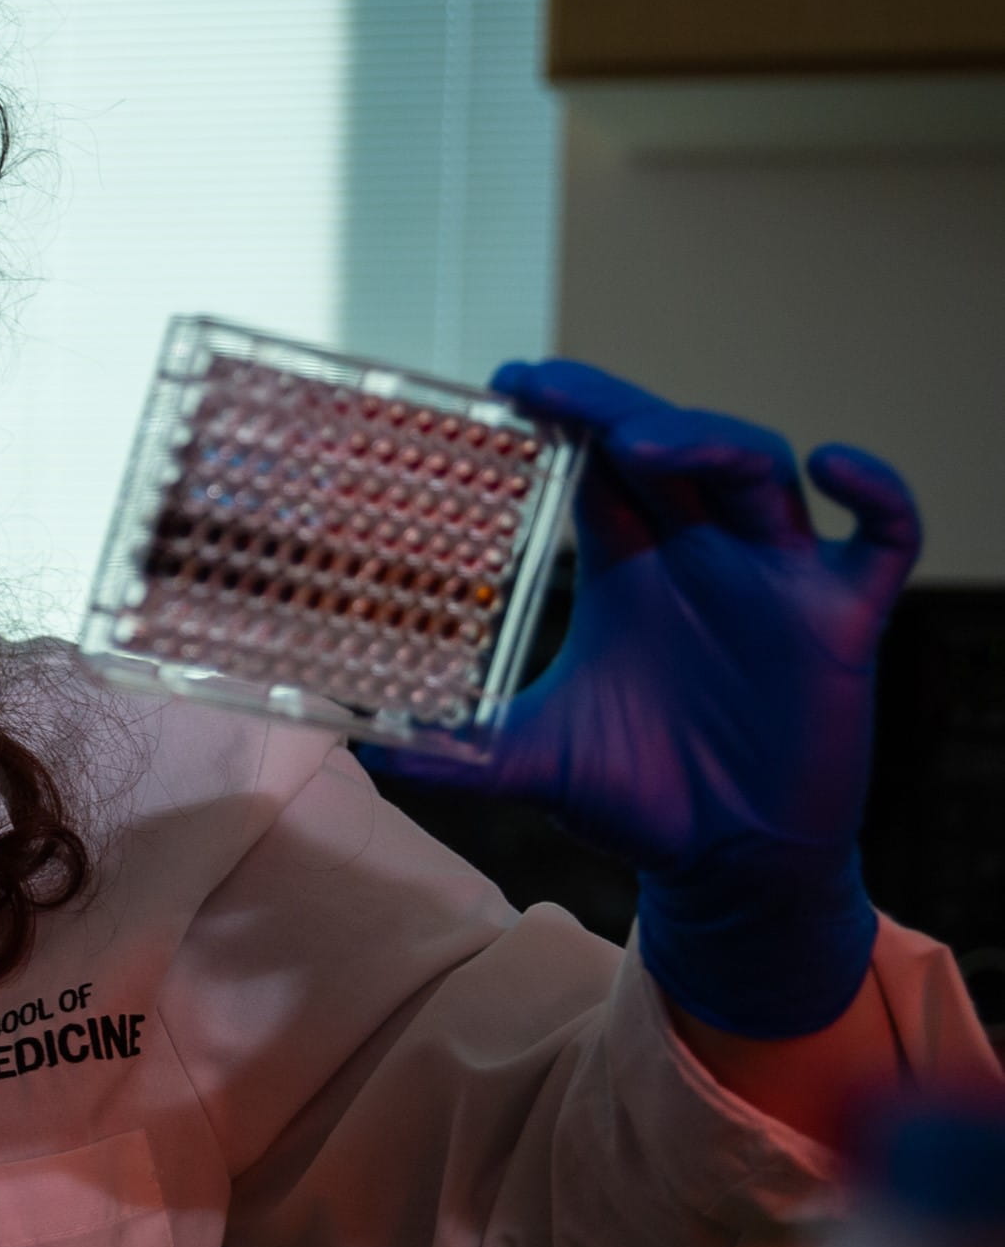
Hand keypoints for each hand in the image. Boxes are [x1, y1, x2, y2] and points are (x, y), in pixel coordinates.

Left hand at [365, 358, 919, 1038]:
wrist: (722, 863)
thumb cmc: (635, 797)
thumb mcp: (531, 761)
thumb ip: (454, 751)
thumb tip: (364, 749)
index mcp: (632, 569)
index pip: (599, 464)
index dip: (566, 415)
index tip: (508, 383)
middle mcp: (703, 556)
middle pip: (671, 443)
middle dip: (616, 407)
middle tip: (552, 385)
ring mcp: (776, 580)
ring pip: (759, 472)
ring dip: (707, 442)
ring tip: (642, 444)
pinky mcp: (841, 620)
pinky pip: (882, 538)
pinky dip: (876, 493)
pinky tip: (834, 468)